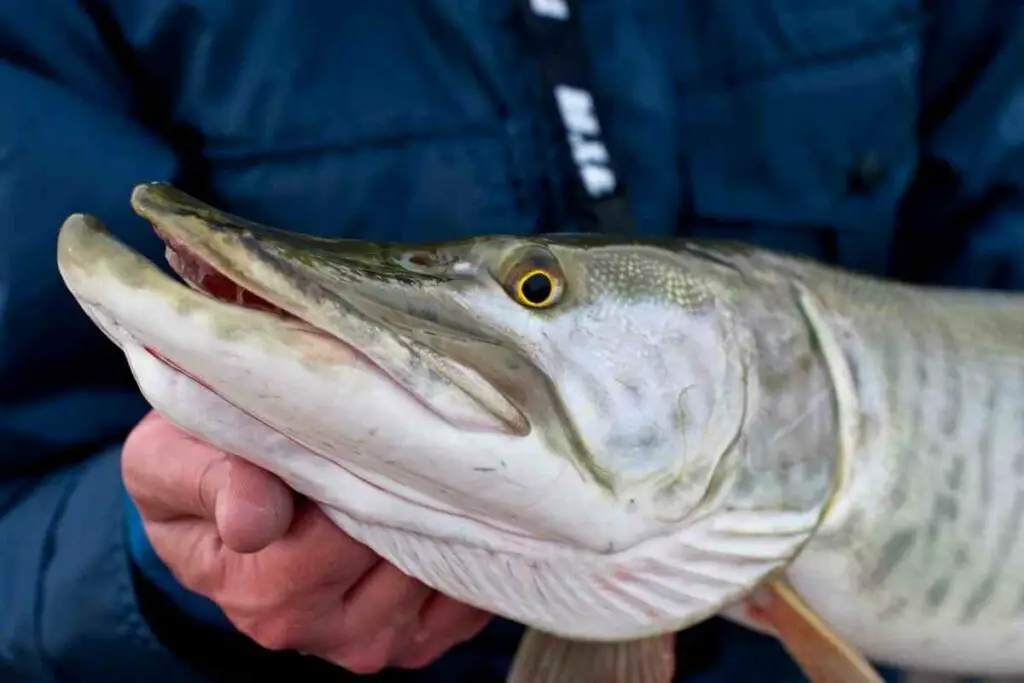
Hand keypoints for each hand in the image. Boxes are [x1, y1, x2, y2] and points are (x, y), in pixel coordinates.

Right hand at [122, 410, 491, 672]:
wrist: (215, 507)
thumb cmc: (195, 468)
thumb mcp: (168, 459)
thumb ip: (207, 480)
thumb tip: (253, 524)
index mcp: (259, 592)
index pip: (336, 540)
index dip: (354, 481)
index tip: (358, 429)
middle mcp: (316, 630)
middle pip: (396, 556)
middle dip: (405, 493)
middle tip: (402, 434)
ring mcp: (371, 640)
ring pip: (439, 571)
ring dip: (441, 515)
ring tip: (418, 463)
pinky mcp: (415, 637)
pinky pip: (467, 598)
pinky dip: (469, 551)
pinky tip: (447, 505)